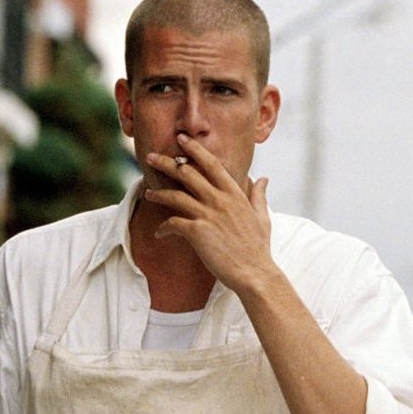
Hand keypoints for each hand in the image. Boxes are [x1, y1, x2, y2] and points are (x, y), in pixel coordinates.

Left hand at [143, 133, 278, 292]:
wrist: (255, 274)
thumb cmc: (259, 248)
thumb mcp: (263, 217)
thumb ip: (259, 195)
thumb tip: (263, 178)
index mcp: (235, 194)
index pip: (211, 164)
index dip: (194, 149)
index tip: (180, 139)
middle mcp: (220, 200)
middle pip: (187, 173)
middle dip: (166, 163)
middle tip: (150, 157)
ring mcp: (209, 215)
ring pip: (175, 196)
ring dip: (159, 193)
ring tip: (149, 194)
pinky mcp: (198, 232)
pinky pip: (173, 223)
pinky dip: (164, 228)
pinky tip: (160, 234)